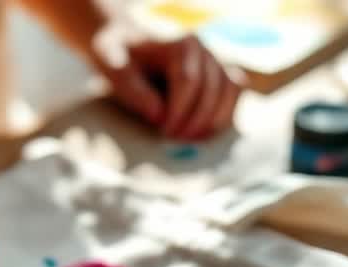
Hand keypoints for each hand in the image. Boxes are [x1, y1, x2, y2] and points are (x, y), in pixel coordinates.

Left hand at [100, 36, 240, 139]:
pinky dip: (225, 115)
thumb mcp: (112, 68)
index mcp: (179, 44)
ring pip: (230, 91)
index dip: (180, 111)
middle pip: (212, 89)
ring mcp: (215, 61)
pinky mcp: (221, 75)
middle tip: (174, 141)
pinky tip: (203, 133)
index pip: (188, 80)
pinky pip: (235, 93)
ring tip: (189, 140)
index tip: (165, 133)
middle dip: (195, 121)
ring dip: (213, 121)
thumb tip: (160, 116)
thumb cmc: (121, 58)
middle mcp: (203, 49)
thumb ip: (133, 89)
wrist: (130, 47)